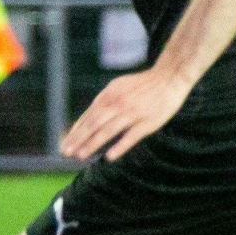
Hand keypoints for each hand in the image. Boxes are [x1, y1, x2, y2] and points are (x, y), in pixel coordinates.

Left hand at [61, 67, 190, 161]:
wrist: (169, 77)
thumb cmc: (143, 85)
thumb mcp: (119, 87)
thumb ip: (105, 102)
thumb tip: (89, 119)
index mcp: (109, 95)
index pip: (88, 116)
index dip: (76, 131)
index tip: (65, 143)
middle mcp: (118, 104)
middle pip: (94, 124)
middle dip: (78, 139)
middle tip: (66, 152)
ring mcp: (133, 113)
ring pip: (108, 130)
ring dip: (93, 144)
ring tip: (80, 155)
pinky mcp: (148, 122)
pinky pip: (131, 136)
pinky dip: (120, 146)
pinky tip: (109, 157)